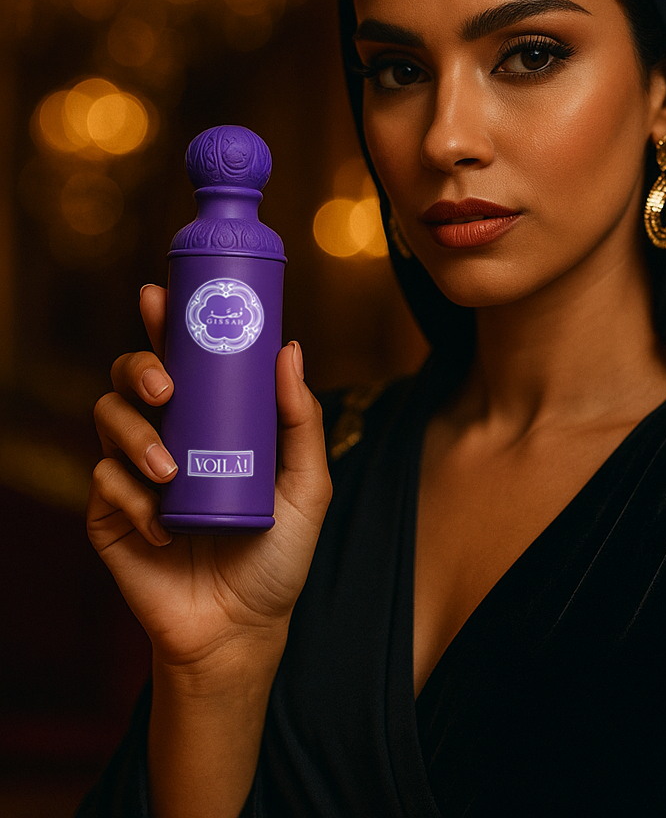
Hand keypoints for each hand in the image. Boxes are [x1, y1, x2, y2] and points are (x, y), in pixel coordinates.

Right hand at [88, 284, 331, 671]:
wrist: (243, 628)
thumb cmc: (278, 554)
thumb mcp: (307, 485)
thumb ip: (300, 422)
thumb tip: (290, 348)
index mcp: (213, 422)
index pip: (184, 360)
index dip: (165, 323)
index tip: (159, 294)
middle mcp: (171, 436)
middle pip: (132, 377)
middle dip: (140, 366)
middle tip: (166, 386)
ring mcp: (136, 475)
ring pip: (107, 419)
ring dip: (135, 434)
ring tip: (169, 469)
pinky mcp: (110, 516)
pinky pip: (102, 482)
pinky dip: (129, 496)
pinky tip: (161, 524)